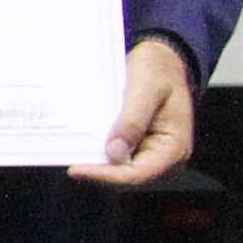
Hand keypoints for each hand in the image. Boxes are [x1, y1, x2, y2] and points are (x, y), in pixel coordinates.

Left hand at [71, 38, 199, 187]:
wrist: (163, 62)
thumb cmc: (159, 70)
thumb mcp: (146, 88)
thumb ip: (132, 120)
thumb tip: (113, 153)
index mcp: (174, 148)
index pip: (137, 175)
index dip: (105, 176)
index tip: (76, 170)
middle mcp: (165, 160)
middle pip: (125, 180)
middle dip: (98, 173)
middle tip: (68, 160)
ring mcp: (150, 158)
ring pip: (118, 174)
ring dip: (96, 165)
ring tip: (71, 153)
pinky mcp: (137, 151)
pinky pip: (116, 161)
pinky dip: (99, 156)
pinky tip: (82, 146)